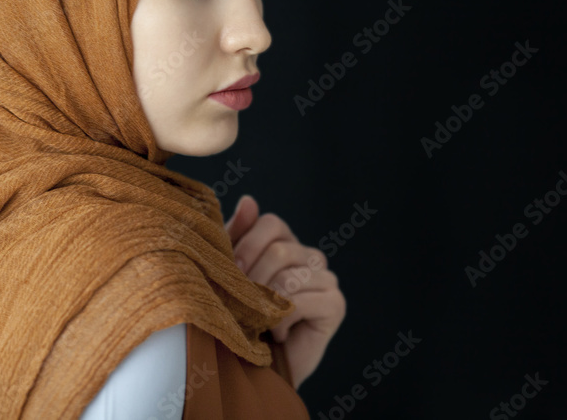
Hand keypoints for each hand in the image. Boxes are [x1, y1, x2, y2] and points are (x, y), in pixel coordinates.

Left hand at [224, 194, 345, 389]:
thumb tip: (249, 199)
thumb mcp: (231, 273)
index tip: (231, 272)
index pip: (272, 223)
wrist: (253, 368)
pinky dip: (283, 318)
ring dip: (265, 302)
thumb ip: (238, 236)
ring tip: (255, 322)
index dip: (248, 244)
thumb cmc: (239, 317)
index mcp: (285, 243)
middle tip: (240, 305)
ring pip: (291, 275)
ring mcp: (326, 279)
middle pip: (280, 249)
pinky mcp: (335, 304)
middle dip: (253, 279)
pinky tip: (277, 333)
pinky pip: (305, 299)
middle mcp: (310, 256)